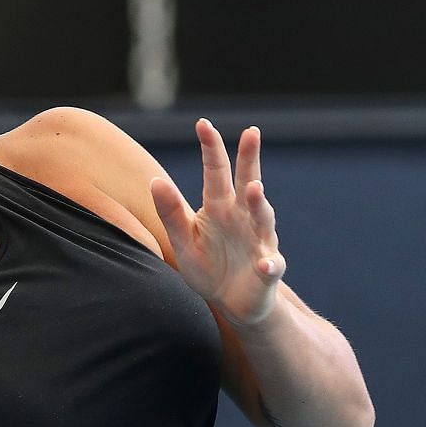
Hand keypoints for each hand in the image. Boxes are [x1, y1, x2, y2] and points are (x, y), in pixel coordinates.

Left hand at [150, 119, 285, 327]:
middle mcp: (243, 218)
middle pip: (247, 182)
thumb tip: (155, 180)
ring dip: (259, 204)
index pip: (215, 173)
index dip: (211, 149)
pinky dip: (269, 265)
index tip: (203, 124)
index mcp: (220, 208)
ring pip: (263, 218)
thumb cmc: (208, 267)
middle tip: (251, 132)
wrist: (232, 303)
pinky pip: (270, 266)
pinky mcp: (268, 271)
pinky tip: (265, 264)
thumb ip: (171, 213)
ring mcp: (260, 242)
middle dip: (250, 158)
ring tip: (254, 188)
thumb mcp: (183, 240)